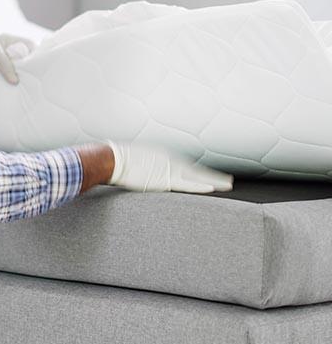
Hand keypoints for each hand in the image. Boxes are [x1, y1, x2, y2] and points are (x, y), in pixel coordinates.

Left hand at [0, 33, 36, 83]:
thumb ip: (7, 63)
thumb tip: (16, 81)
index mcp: (9, 40)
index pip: (30, 45)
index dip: (36, 53)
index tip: (42, 64)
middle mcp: (9, 50)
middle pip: (27, 57)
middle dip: (32, 66)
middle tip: (38, 76)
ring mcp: (6, 62)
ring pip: (21, 68)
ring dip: (24, 75)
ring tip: (30, 83)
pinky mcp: (2, 73)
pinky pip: (14, 76)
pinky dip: (17, 81)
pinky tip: (20, 86)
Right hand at [105, 140, 233, 193]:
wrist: (113, 159)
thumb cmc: (119, 159)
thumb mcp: (137, 158)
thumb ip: (146, 163)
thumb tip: (144, 166)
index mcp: (164, 156)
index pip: (187, 166)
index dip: (201, 172)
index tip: (210, 176)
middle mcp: (171, 160)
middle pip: (197, 170)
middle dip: (213, 175)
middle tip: (229, 181)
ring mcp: (169, 170)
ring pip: (196, 177)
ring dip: (214, 181)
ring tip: (228, 185)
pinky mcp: (164, 180)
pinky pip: (186, 185)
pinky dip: (200, 186)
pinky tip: (212, 188)